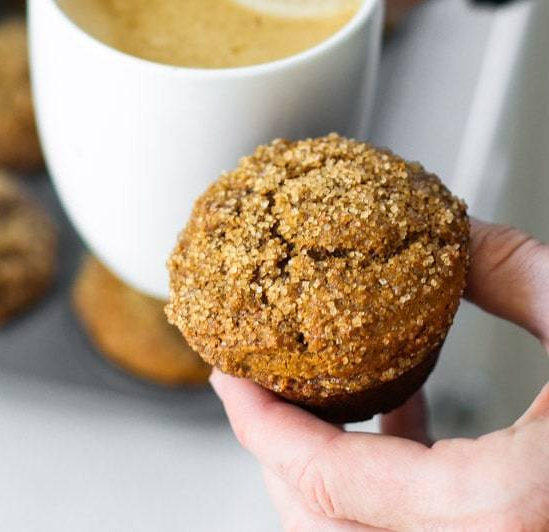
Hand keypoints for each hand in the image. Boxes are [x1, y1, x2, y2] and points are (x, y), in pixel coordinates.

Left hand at [210, 219, 548, 529]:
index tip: (228, 375)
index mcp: (496, 510)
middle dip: (278, 456)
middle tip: (256, 390)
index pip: (331, 479)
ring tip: (318, 400)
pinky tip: (400, 416)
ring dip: (327, 473)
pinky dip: (386, 483)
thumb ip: (510, 271)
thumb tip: (452, 237)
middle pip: (328, 529)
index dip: (262, 426)